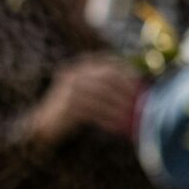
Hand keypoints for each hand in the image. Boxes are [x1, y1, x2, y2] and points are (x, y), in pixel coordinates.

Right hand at [25, 55, 140, 142]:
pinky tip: (117, 126)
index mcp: (82, 67)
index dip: (125, 70)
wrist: (48, 122)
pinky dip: (107, 119)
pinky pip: (93, 111)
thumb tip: (140, 88)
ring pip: (102, 95)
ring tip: (131, 117)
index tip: (139, 80)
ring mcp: (70, 88)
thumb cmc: (77, 109)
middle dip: (125, 90)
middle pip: (107, 77)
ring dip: (119, 107)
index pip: (108, 61)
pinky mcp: (68, 104)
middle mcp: (76, 74)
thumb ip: (110, 87)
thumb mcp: (93, 93)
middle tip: (138, 102)